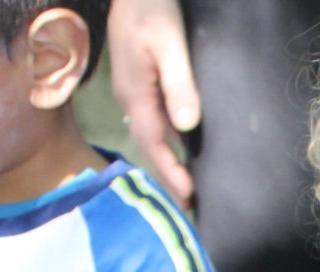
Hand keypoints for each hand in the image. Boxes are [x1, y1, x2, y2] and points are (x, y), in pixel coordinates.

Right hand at [106, 0, 199, 205]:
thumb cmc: (150, 9)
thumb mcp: (169, 45)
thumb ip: (178, 84)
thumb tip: (187, 125)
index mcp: (135, 93)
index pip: (154, 142)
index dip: (170, 170)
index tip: (187, 196)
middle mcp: (130, 97)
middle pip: (151, 143)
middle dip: (169, 173)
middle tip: (190, 204)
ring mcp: (133, 89)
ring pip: (152, 132)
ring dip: (168, 158)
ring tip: (187, 182)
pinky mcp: (139, 81)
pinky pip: (154, 118)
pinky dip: (168, 137)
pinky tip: (182, 145)